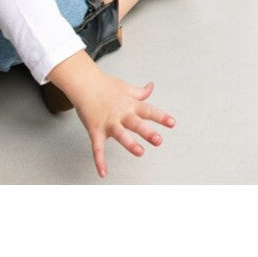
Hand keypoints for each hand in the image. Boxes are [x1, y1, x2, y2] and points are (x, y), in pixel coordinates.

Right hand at [47, 51, 175, 177]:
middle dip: (148, 133)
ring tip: (140, 152)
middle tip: (158, 141)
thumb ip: (140, 92)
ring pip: (120, 135)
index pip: (149, 111)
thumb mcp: (126, 87)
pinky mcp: (95, 130)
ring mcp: (108, 123)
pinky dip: (99, 161)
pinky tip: (103, 173)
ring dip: (130, 144)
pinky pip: (97, 148)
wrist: (85, 83)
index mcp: (130, 104)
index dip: (161, 117)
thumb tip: (152, 86)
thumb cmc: (105, 85)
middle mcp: (121, 114)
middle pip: (137, 124)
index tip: (172, 123)